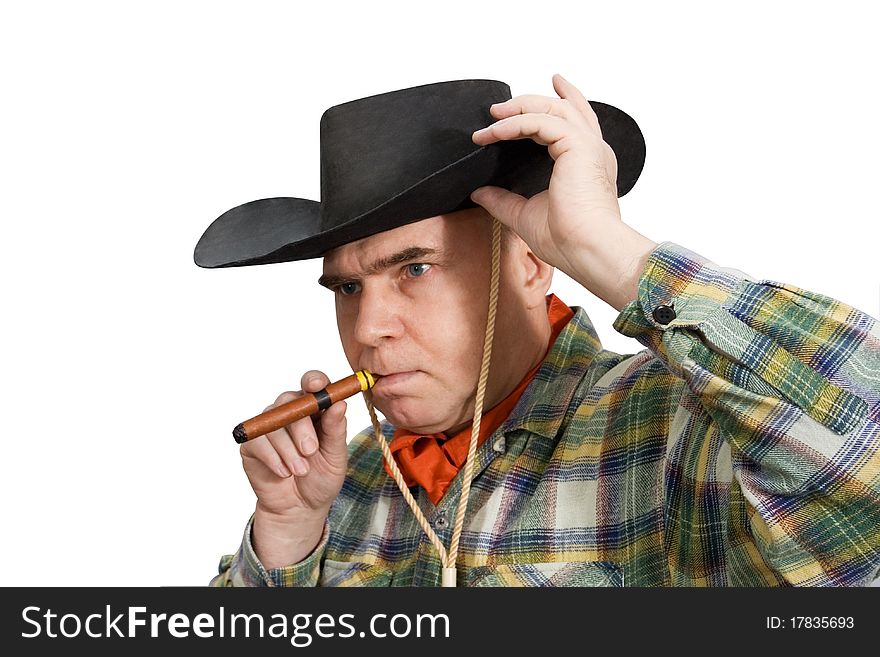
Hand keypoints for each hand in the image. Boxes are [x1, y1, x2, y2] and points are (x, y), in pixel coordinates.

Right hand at [240, 370, 348, 566]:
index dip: (314, 380)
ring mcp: (269, 427)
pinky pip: (258, 441)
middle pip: (289, 401)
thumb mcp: (336, 457)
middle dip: (301, 427)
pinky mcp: (252, 444)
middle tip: (310, 451)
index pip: (312, 385)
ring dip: (289, 450)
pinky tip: (283, 472)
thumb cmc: (321, 478)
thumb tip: (339, 404)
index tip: (316, 385)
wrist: (300, 509)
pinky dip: (273, 458)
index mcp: (314, 411)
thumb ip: (336, 430)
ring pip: (274, 424)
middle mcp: (290, 413)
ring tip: (300, 470)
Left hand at [471, 74, 656, 310]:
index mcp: (588, 163)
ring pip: (552, 108)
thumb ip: (503, 200)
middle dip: (529, 102)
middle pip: (564, 108)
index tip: (552, 83)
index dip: (566, 98)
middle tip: (497, 108)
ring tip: (491, 115)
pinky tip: (494, 133)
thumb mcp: (524, 215)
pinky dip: (515, 124)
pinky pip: (540, 122)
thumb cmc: (567, 240)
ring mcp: (588, 146)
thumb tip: (478, 193)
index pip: (577, 121)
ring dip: (518, 109)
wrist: (586, 250)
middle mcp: (593, 150)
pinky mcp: (577, 146)